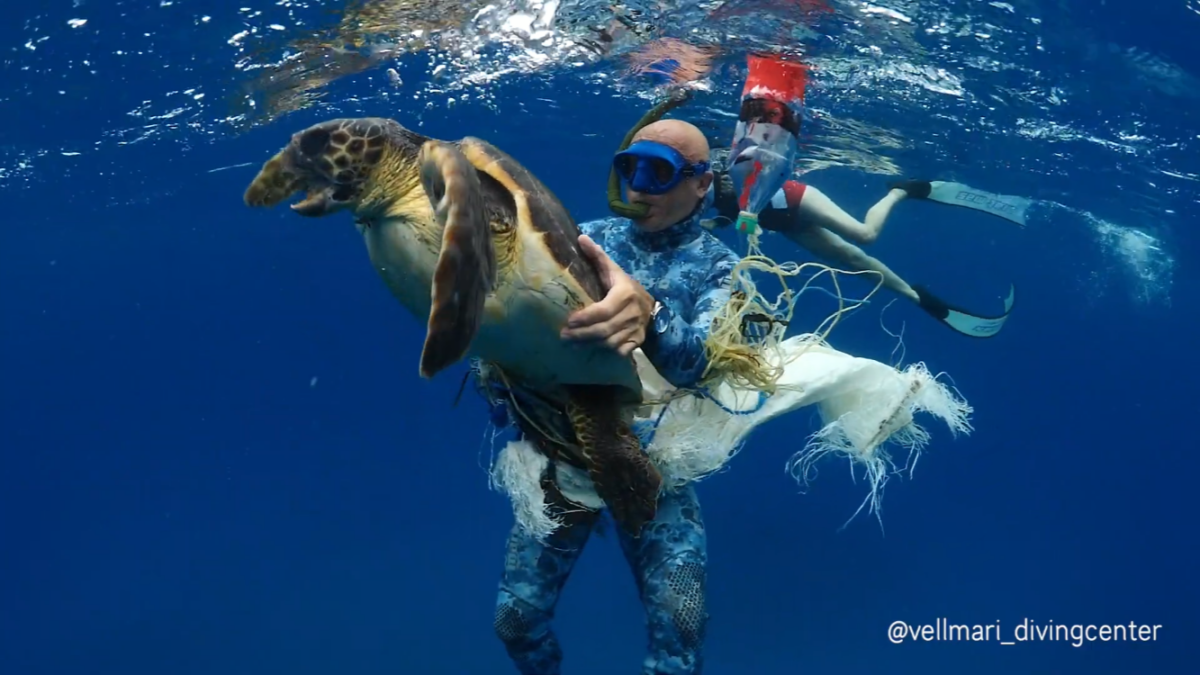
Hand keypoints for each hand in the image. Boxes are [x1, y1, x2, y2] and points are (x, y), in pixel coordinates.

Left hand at [561, 234, 655, 356]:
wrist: (651, 305)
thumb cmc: (625, 286)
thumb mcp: (613, 270)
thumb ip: (597, 256)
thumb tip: (581, 238)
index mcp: (625, 294)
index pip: (603, 310)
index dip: (585, 317)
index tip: (569, 321)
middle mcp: (632, 313)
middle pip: (604, 329)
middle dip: (582, 334)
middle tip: (563, 335)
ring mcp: (636, 329)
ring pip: (610, 342)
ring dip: (590, 344)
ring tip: (572, 343)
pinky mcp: (638, 341)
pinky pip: (621, 351)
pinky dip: (606, 352)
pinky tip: (591, 350)